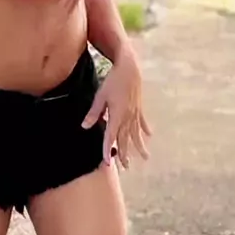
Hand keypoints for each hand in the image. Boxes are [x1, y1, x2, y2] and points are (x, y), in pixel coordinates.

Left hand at [82, 49, 151, 166]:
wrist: (129, 67)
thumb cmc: (113, 80)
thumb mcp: (100, 96)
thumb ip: (94, 112)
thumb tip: (84, 126)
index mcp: (117, 115)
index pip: (111, 136)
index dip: (108, 149)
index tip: (107, 162)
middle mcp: (128, 116)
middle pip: (125, 138)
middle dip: (125, 153)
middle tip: (125, 167)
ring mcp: (135, 112)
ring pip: (137, 133)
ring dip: (139, 146)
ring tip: (145, 157)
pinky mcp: (139, 106)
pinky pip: (142, 121)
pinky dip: (145, 129)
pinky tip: (149, 136)